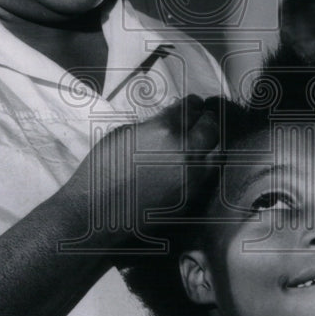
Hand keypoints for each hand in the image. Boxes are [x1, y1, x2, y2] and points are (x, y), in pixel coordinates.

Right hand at [67, 95, 219, 245]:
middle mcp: (184, 151)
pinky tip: (199, 161)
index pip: (191, 108)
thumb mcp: (124, 134)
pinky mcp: (190, 197)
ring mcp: (190, 176)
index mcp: (164, 129)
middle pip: (211, 127)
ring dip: (212, 143)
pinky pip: (209, 175)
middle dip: (207, 119)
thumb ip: (153, 125)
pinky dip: (207, 165)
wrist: (96, 211)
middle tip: (203, 118)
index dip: (193, 104)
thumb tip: (171, 121)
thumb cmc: (102, 169)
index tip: (192, 104)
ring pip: (218, 152)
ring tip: (205, 140)